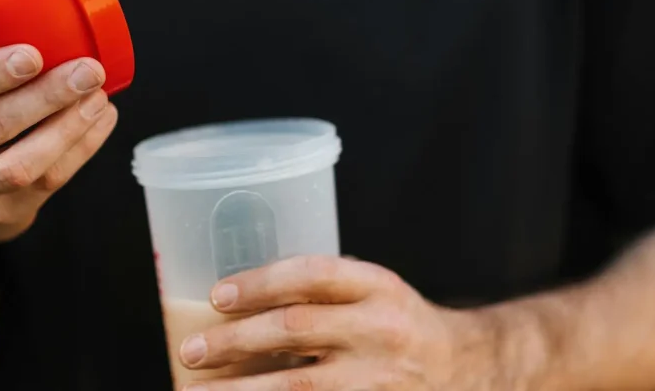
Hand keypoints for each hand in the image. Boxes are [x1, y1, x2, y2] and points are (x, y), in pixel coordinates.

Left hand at [177, 256, 511, 390]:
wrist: (464, 368)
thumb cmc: (399, 323)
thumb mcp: (372, 291)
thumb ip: (320, 291)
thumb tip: (235, 302)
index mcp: (377, 286)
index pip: (311, 275)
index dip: (260, 283)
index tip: (217, 296)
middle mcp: (380, 329)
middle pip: (296, 330)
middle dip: (235, 341)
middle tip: (191, 351)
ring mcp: (378, 379)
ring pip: (298, 386)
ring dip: (242, 390)